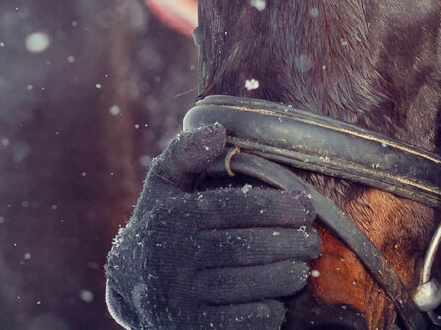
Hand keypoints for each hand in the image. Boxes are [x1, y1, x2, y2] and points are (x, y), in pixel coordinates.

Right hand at [105, 123, 320, 329]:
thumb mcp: (164, 185)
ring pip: (243, 287)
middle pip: (243, 248)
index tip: (306, 207)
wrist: (129, 287)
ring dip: (283, 277)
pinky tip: (278, 302)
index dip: (276, 206)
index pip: (232, 208)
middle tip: (312, 241)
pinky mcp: (189, 329)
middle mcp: (172, 259)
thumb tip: (218, 130)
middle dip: (288, 243)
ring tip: (302, 269)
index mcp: (172, 218)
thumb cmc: (162, 225)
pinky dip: (265, 313)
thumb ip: (186, 153)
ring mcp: (179, 298)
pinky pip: (237, 323)